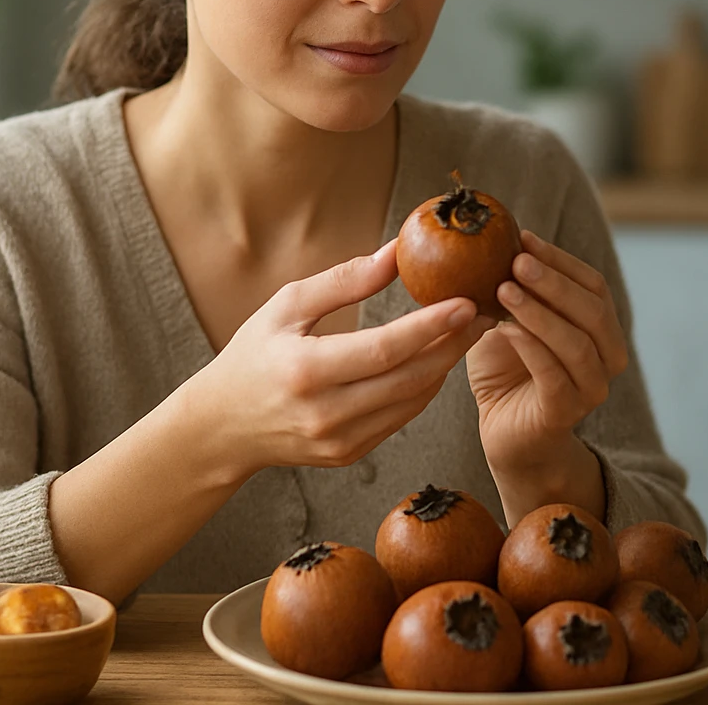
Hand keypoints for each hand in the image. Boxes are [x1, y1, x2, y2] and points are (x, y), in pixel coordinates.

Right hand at [190, 239, 495, 479]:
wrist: (223, 426)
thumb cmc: (253, 355)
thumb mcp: (286, 306)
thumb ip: (344, 280)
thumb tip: (397, 253)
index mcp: (306, 371)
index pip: (385, 350)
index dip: (431, 326)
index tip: (466, 300)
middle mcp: (326, 413)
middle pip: (410, 378)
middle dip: (453, 343)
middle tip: (484, 310)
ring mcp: (340, 440)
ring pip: (413, 401)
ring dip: (446, 365)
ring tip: (468, 330)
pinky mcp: (349, 454)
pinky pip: (401, 418)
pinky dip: (424, 387)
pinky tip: (437, 358)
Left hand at [467, 230, 629, 475]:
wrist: (505, 431)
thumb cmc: (507, 369)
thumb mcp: (509, 318)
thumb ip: (514, 287)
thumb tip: (499, 239)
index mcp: (602, 329)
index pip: (593, 285)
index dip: (560, 260)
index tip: (523, 238)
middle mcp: (608, 357)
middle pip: (592, 310)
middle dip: (553, 282)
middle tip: (516, 261)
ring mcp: (591, 388)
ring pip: (576, 342)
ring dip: (539, 312)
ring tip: (503, 289)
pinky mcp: (566, 412)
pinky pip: (554, 374)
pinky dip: (530, 346)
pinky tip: (504, 327)